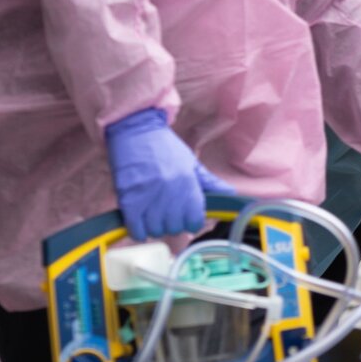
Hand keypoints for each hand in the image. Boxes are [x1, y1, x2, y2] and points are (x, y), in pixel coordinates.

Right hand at [104, 108, 236, 240]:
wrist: (136, 131)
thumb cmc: (164, 147)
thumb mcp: (191, 162)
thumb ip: (210, 182)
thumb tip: (231, 193)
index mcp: (188, 183)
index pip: (195, 221)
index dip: (191, 223)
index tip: (186, 219)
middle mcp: (170, 193)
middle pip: (175, 228)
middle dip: (172, 225)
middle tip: (167, 214)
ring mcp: (149, 198)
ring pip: (155, 230)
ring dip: (154, 227)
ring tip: (152, 215)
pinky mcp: (129, 200)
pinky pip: (136, 229)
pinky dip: (138, 230)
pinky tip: (139, 221)